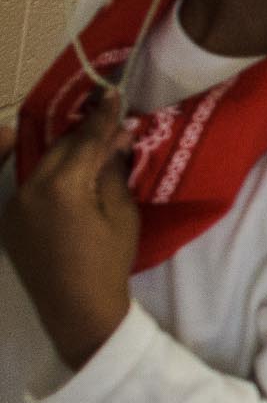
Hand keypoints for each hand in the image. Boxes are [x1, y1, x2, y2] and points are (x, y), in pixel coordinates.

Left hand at [1, 97, 138, 368]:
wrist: (77, 309)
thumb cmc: (108, 262)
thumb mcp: (121, 213)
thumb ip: (112, 171)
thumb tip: (116, 138)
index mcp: (61, 187)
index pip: (84, 141)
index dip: (101, 117)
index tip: (113, 93)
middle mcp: (30, 190)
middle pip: (59, 148)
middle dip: (83, 134)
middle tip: (108, 119)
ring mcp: (14, 205)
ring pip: (43, 166)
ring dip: (66, 154)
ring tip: (92, 147)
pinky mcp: (10, 220)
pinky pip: (33, 186)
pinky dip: (52, 176)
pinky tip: (72, 178)